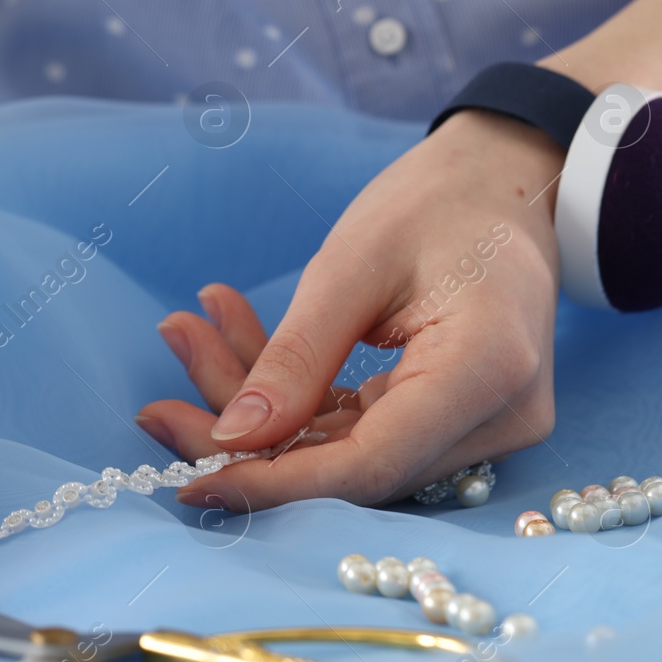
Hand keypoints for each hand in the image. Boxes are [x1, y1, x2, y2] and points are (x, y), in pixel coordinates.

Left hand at [135, 111, 563, 510]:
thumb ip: (295, 357)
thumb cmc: (439, 200)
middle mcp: (499, 417)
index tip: (190, 479)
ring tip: (189, 335)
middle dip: (246, 440)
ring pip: (344, 449)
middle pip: (350, 465)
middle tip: (155, 405)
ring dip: (258, 408)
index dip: (274, 483)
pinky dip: (292, 395)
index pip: (369, 464)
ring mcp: (481, 424)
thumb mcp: (353, 262)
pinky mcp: (451, 417)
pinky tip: (230, 337)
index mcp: (488, 370)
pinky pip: (358, 426)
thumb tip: (233, 440)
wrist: (507, 178)